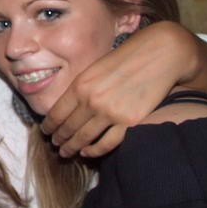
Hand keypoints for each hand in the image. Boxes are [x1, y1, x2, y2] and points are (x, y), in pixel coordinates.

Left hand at [41, 21, 206, 157]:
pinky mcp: (130, 123)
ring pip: (84, 138)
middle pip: (68, 128)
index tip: (46, 131)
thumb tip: (67, 107)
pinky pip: (107, 144)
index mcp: (80, 85)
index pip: (56, 113)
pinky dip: (94, 151)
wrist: (160, 54)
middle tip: (55, 145)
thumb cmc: (126, 58)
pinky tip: (87, 152)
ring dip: (72, 147)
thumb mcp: (95, 67)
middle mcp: (92, 101)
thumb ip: (81, 87)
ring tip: (66, 152)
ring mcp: (111, 113)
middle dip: (59, 139)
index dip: (49, 126)